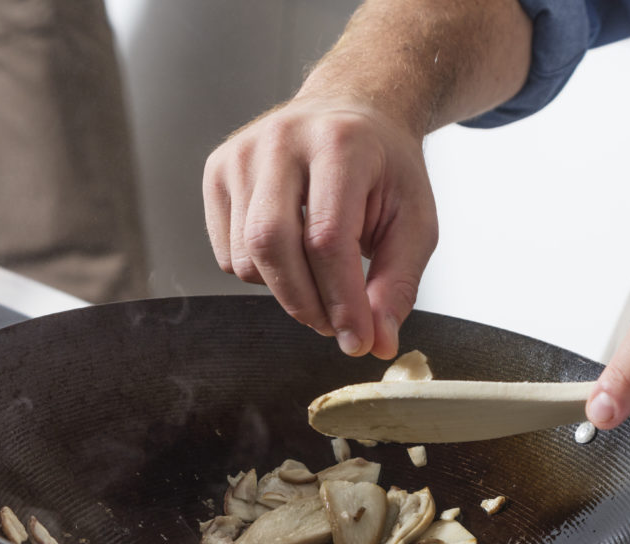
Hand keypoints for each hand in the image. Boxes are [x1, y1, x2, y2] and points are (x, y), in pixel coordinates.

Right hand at [202, 97, 437, 358]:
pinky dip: (262, 274)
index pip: (327, 237)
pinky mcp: (216, 172)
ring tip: (322, 278)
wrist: (352, 113)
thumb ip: (397, 284)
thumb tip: (378, 344)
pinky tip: (293, 252)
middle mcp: (280, 140)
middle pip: (271, 245)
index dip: (341, 300)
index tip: (357, 340)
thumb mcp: (413, 221)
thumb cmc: (386, 170)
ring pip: (245, 258)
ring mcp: (240, 153)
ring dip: (286, 291)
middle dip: (304, 303)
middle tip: (335, 325)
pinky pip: (227, 254)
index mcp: (340, 144)